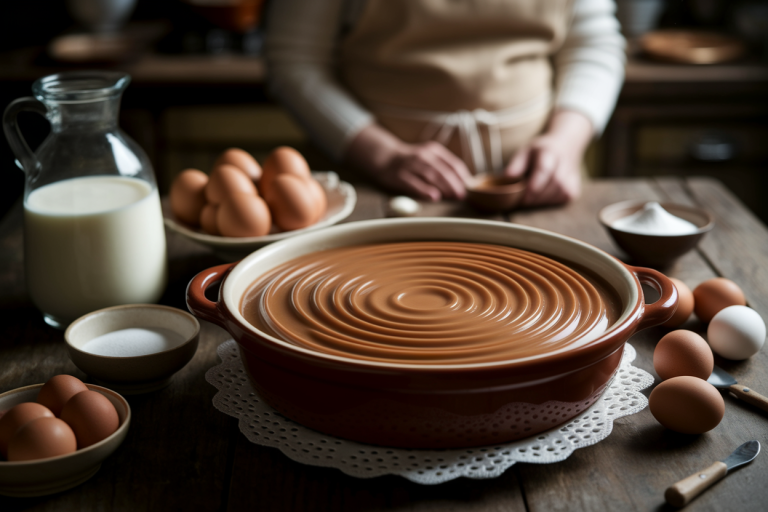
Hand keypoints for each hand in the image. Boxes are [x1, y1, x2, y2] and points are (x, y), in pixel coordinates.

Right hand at [345, 124, 471, 200]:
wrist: (386, 157)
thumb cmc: (412, 161)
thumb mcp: (429, 157)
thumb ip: (444, 168)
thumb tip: (462, 184)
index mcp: (434, 150)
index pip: (453, 163)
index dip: (462, 176)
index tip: (468, 187)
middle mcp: (423, 155)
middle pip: (443, 170)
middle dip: (454, 183)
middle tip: (461, 195)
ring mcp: (410, 165)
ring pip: (430, 175)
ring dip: (444, 186)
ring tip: (452, 196)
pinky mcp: (399, 175)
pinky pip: (414, 183)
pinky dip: (425, 190)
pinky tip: (434, 197)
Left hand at [505, 110, 593, 206]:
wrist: (564, 147)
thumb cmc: (539, 152)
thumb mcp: (525, 151)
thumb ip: (516, 164)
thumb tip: (506, 178)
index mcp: (549, 152)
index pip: (544, 169)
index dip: (534, 185)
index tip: (524, 198)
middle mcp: (564, 164)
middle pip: (553, 184)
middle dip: (536, 196)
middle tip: (521, 201)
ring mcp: (572, 177)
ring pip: (558, 194)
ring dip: (542, 200)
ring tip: (531, 197)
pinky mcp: (574, 190)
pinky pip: (561, 200)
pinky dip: (549, 202)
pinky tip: (542, 197)